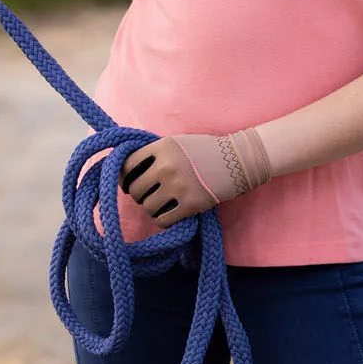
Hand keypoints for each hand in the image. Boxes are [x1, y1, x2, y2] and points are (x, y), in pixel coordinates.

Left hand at [121, 130, 271, 227]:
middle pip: (135, 190)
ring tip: (160, 204)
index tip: (127, 183)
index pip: (128, 165)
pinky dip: (162, 220)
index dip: (123, 177)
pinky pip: (163, 220)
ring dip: (151, 208)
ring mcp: (179, 186)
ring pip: (147, 207)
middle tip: (146, 195)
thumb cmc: (205, 151)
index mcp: (162, 147)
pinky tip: (168, 214)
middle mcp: (167, 166)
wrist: (238, 160)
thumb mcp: (177, 143)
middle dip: (138, 195)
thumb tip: (126, 169)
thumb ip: (154, 154)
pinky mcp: (191, 204)